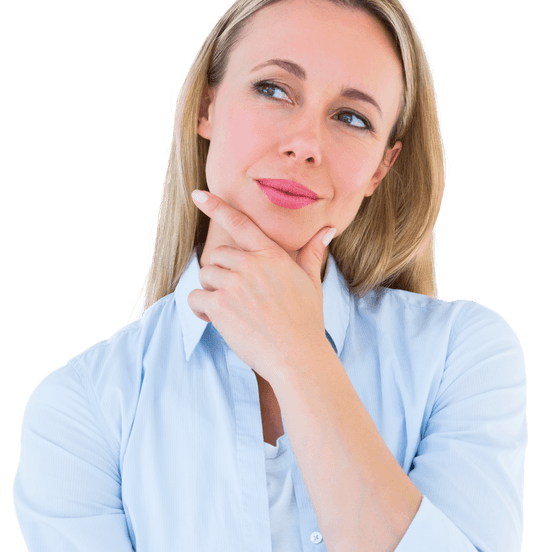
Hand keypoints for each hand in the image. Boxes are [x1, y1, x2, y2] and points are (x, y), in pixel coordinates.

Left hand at [187, 190, 335, 384]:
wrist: (298, 357)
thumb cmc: (306, 323)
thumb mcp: (311, 283)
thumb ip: (311, 253)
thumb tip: (327, 230)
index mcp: (272, 255)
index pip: (240, 224)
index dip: (216, 206)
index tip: (198, 194)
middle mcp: (251, 265)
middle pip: (218, 256)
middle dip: (221, 274)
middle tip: (236, 298)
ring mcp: (234, 284)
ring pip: (205, 276)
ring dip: (211, 292)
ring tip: (230, 312)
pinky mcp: (220, 305)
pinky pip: (195, 298)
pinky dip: (200, 310)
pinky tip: (216, 321)